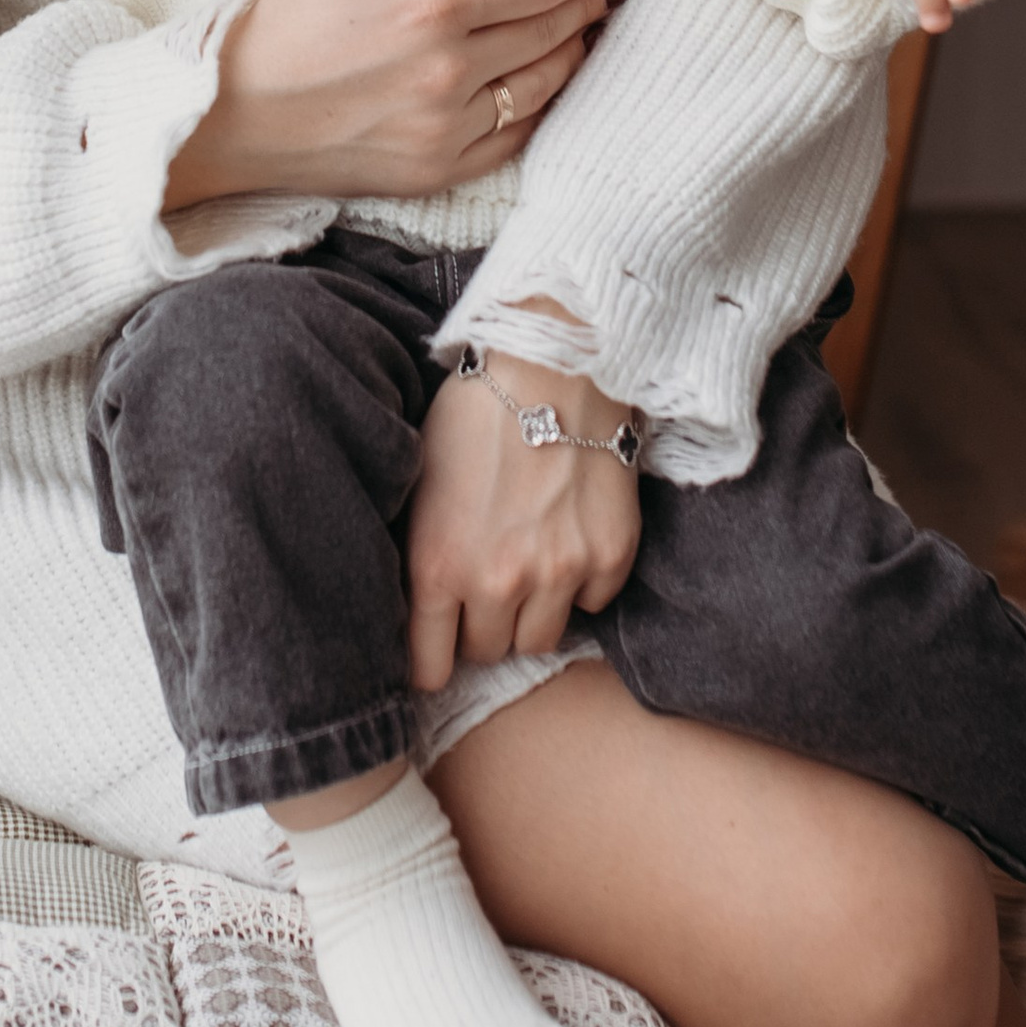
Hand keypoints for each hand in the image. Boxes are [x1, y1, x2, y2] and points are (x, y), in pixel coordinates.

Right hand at [160, 0, 625, 215]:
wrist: (230, 116)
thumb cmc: (285, 27)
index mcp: (428, 10)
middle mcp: (448, 72)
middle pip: (550, 31)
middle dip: (587, 4)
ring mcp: (447, 130)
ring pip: (544, 85)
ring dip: (575, 51)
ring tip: (589, 28)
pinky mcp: (438, 172)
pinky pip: (516, 135)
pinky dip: (542, 104)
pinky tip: (548, 80)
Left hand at [405, 322, 640, 690]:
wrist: (552, 360)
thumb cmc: (472, 411)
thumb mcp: (419, 482)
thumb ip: (419, 553)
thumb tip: (414, 610)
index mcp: (438, 564)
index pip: (427, 666)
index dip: (429, 660)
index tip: (435, 650)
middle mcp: (498, 580)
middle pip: (487, 652)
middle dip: (481, 626)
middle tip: (484, 584)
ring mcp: (560, 572)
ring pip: (541, 640)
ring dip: (531, 613)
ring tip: (527, 564)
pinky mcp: (611, 556)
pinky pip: (591, 604)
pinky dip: (580, 582)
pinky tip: (568, 535)